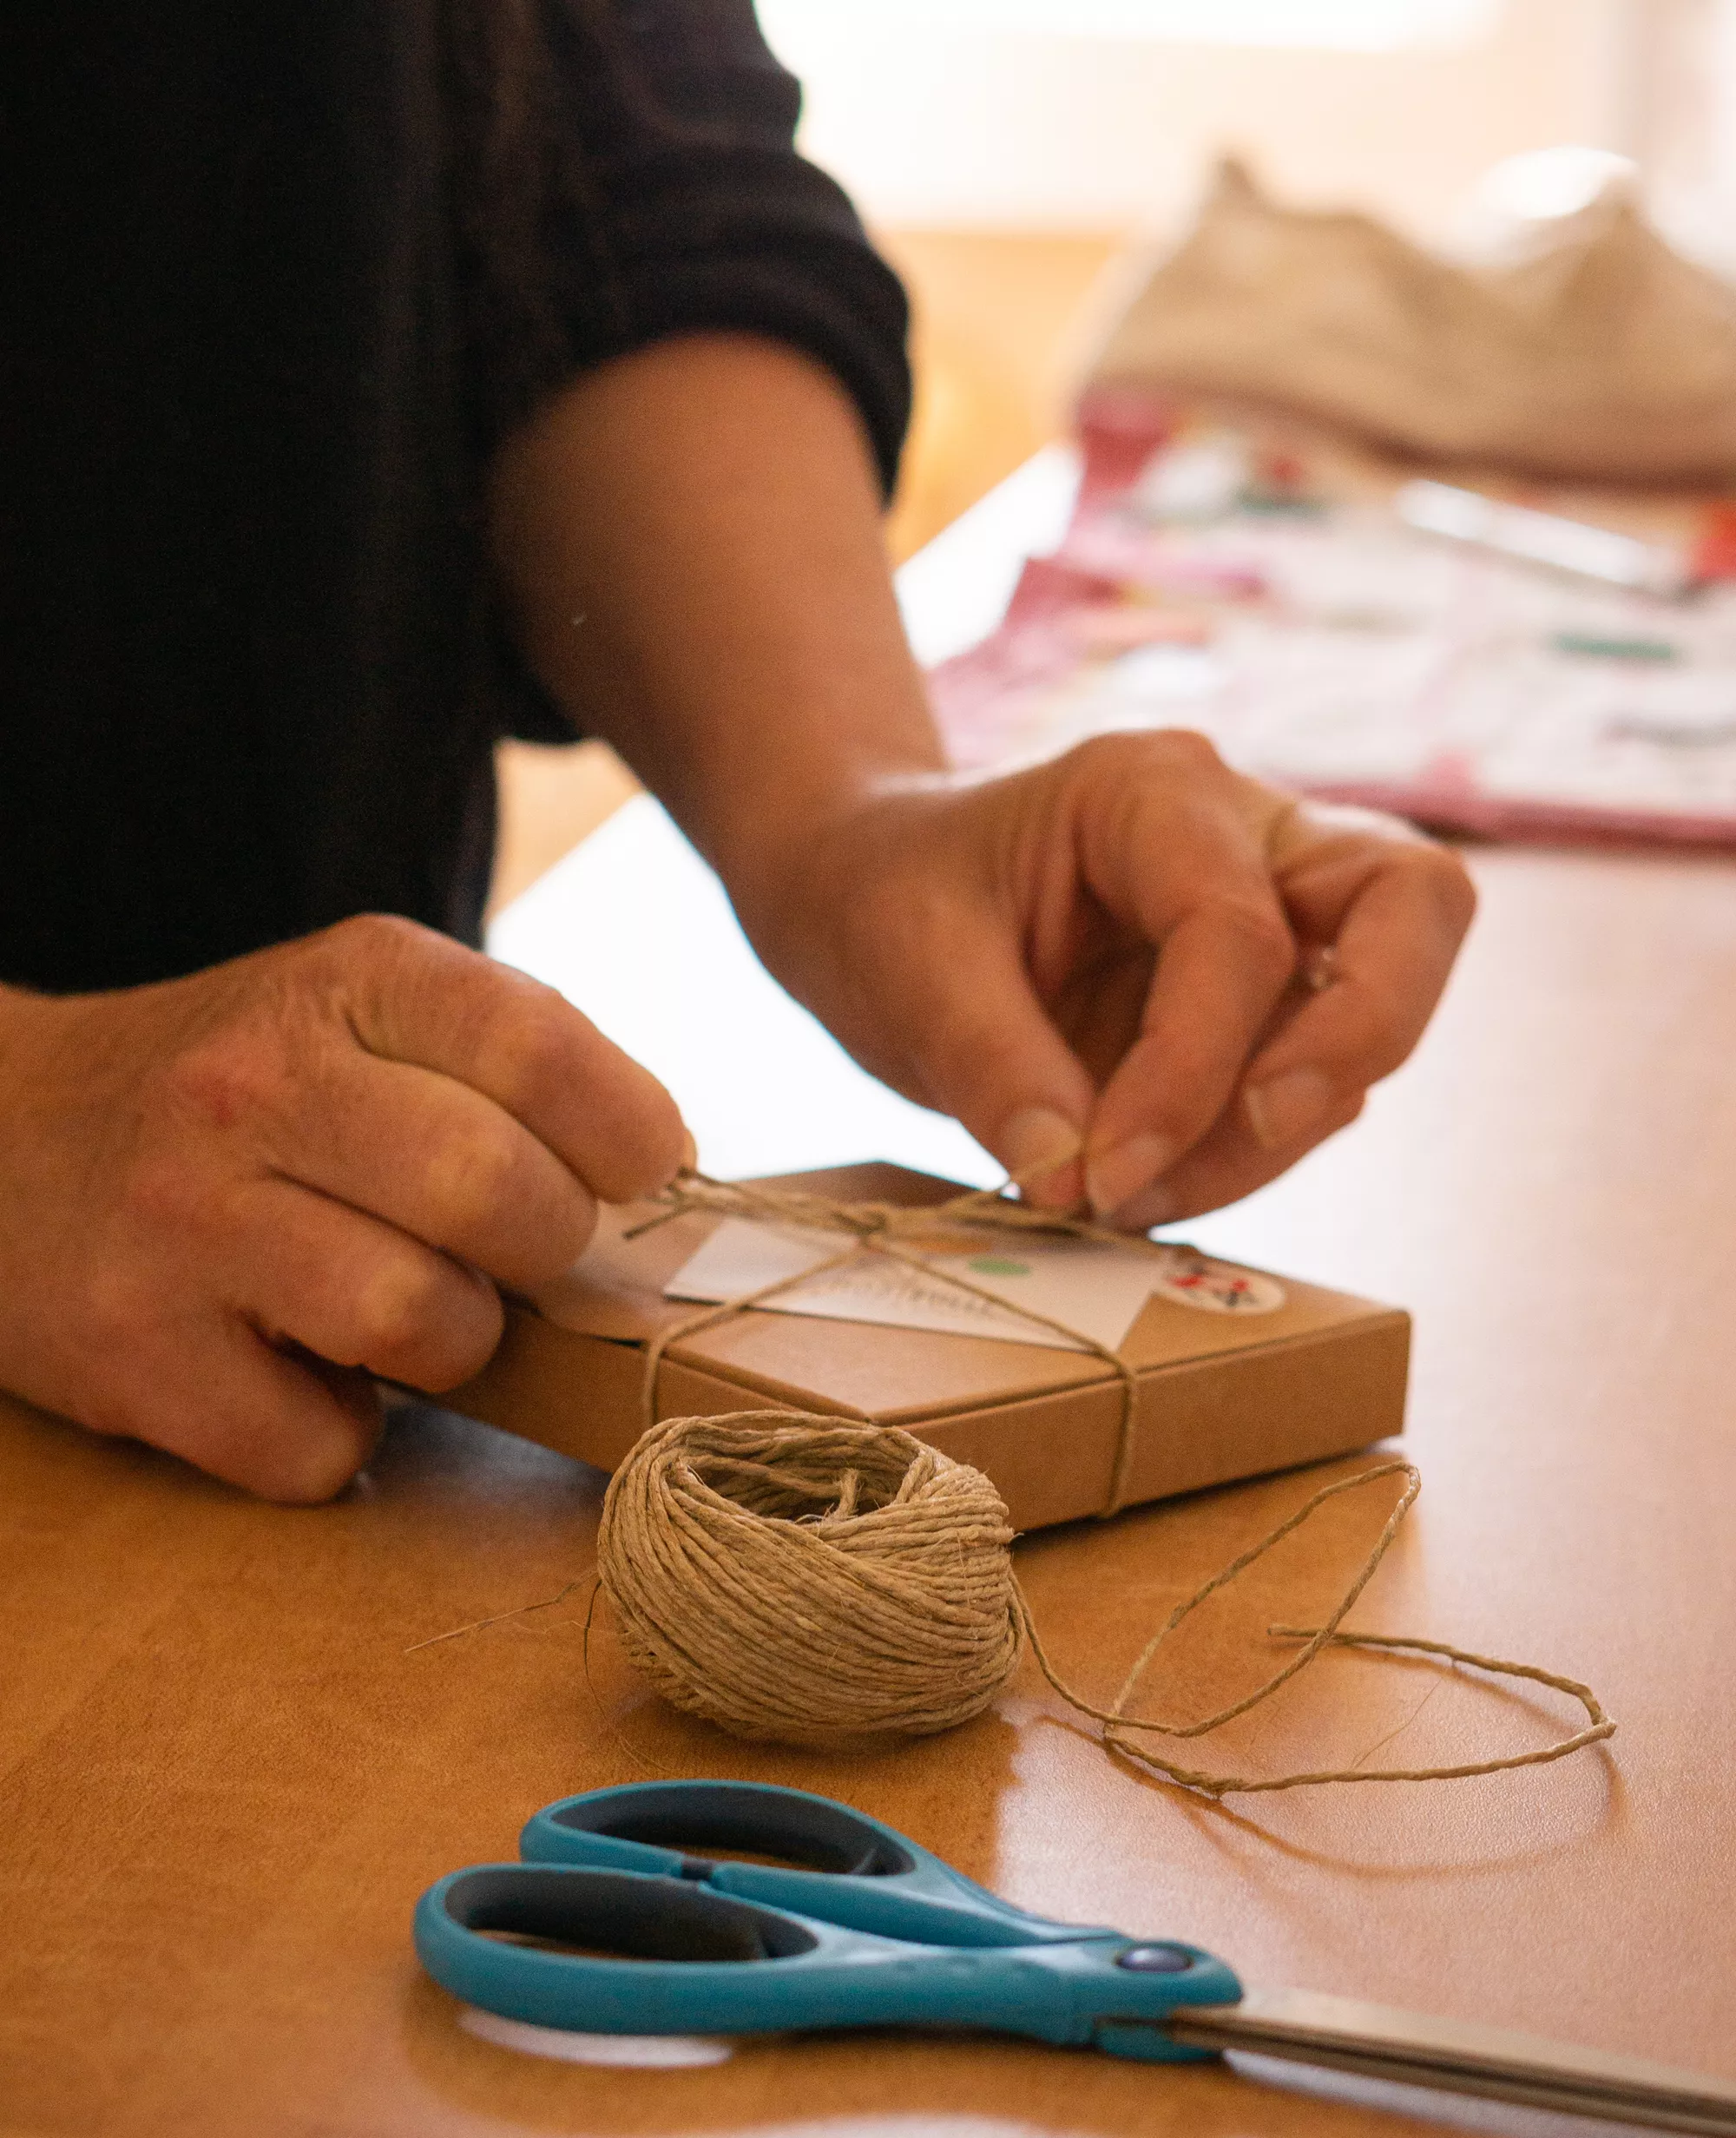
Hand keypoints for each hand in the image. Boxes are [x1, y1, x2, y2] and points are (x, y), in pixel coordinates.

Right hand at [0, 916, 684, 1498]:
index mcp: (345, 981)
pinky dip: (341, 1434)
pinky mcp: (135, 1357)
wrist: (4, 1139)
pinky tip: (309, 1374)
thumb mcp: (365, 1009)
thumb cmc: (250, 1091)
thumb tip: (666, 1165)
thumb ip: (509, 1061)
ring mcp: (184, 1223)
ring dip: (452, 1345)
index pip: (539, 1048)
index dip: (625, 1131)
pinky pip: (318, 1445)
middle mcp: (255, 1087)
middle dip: (546, 1248)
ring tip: (409, 1310)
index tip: (637, 1170)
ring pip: (419, 1324)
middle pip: (495, 1196)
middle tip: (516, 1250)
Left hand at [730, 731, 1473, 1224]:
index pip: (1237, 930)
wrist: (871, 898)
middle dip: (1360, 1037)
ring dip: (1276, 1132)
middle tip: (1256, 1133)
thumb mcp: (908, 971)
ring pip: (1375, 1015)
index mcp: (1154, 790)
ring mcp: (1278, 914)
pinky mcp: (1269, 1000)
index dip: (1190, 1071)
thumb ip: (995, 1072)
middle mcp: (1250, 833)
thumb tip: (1077, 1183)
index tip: (1102, 1176)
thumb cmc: (888, 899)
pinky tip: (1147, 1181)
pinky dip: (1250, 1150)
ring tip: (1131, 1194)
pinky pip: (1318, 1082)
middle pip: (1413, 907)